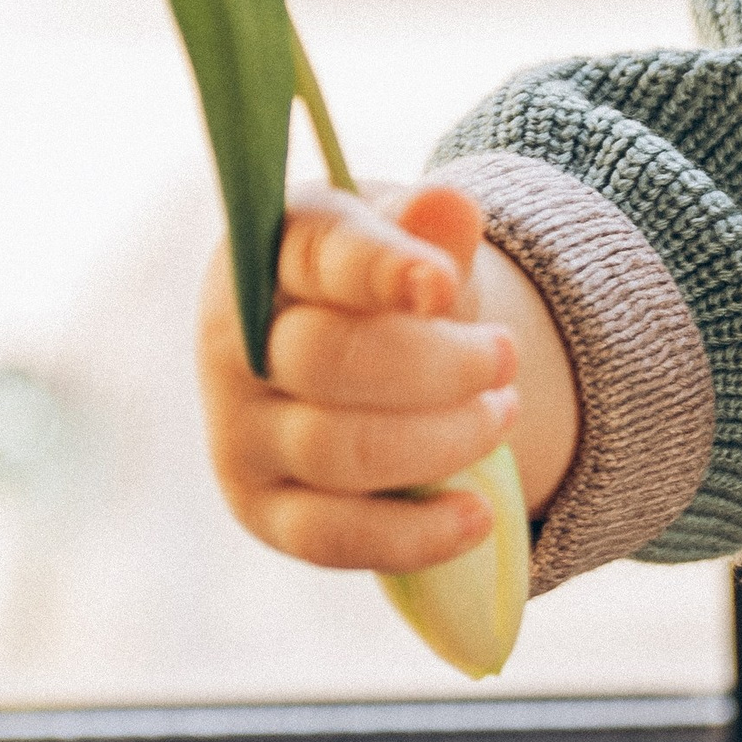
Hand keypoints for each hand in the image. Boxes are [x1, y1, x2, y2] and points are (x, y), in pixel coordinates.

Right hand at [196, 179, 578, 573]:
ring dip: (444, 439)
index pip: (319, 257)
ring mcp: (240, 432)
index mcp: (273, 253)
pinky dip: (414, 534)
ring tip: (501, 413)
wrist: (355, 357)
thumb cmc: (388, 288)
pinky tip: (477, 516)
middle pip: (331, 361)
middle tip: (506, 356)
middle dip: (441, 365)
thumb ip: (429, 230)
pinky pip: (330, 536)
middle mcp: (235, 343)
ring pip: (339, 450)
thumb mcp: (413, 245)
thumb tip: (447, 204)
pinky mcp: (261, 509)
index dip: (381, 269)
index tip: (442, 286)